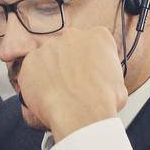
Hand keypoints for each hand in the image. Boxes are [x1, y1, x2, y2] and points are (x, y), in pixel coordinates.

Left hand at [16, 26, 127, 140]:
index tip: (87, 71)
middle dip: (68, 62)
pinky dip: (35, 81)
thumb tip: (101, 79)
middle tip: (71, 82)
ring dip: (51, 71)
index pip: (92, 43)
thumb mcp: (118, 82)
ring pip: (48, 58)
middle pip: (68, 47)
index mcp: (98, 36)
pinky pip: (31, 70)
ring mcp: (49, 47)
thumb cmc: (102, 101)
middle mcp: (72, 36)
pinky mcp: (30, 61)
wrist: (80, 113)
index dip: (89, 60)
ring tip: (58, 92)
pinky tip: (45, 95)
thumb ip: (105, 71)